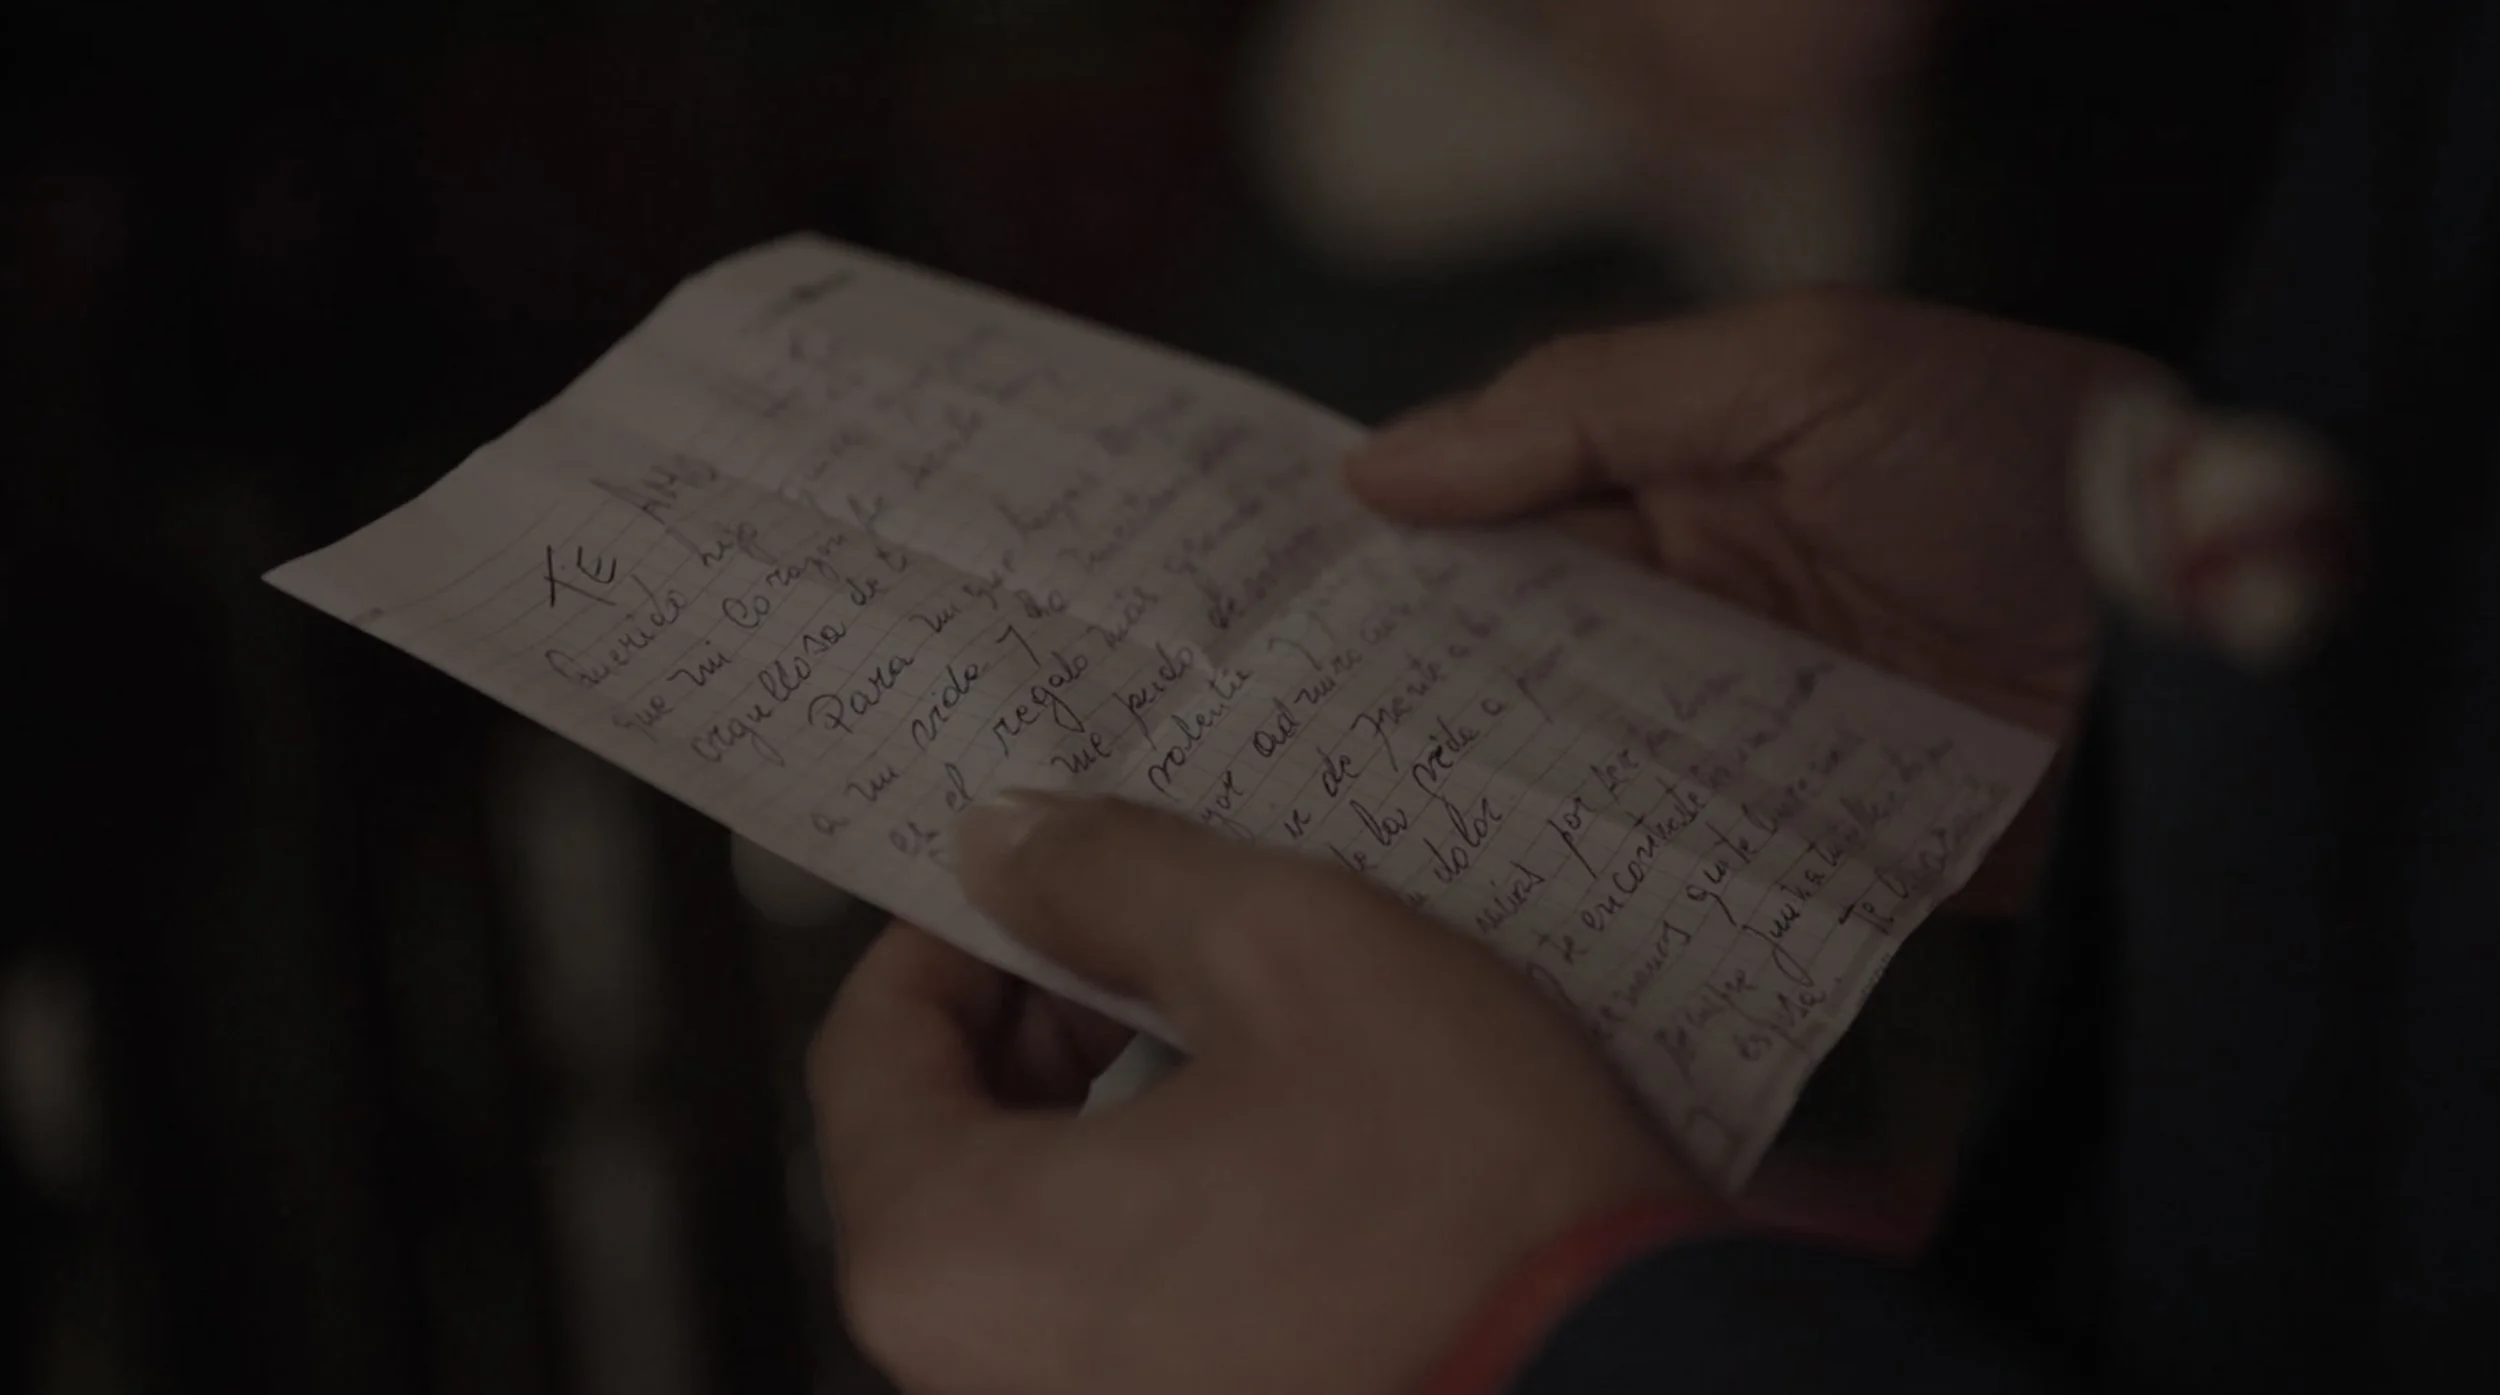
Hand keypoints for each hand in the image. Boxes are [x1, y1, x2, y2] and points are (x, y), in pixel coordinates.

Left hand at [810, 794, 1697, 1394]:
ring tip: (1238, 1029)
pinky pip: (1112, 1305)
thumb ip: (1113, 878)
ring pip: (1033, 1227)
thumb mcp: (1291, 954)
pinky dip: (1162, 1208)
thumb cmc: (1464, 1203)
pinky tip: (1278, 1145)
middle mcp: (978, 1379)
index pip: (869, 1050)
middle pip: (940, 1145)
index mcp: (953, 1259)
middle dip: (1038, 1020)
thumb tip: (1008, 845)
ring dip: (1107, 1110)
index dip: (951, 933)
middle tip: (1152, 935)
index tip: (1039, 880)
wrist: (1630, 1394)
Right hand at [1347, 290, 2167, 908]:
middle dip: (1401, 695)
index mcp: (1677, 478)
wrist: (2211, 642)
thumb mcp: (1809, 366)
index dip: (1382, 557)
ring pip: (1561, 767)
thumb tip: (1382, 469)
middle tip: (1275, 745)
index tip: (1267, 610)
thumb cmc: (2022, 460)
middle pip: (1506, 656)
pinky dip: (1588, 879)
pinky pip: (1659, 863)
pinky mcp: (1786, 846)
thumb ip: (1590, 401)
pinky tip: (1492, 905)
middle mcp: (1690, 608)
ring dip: (1476, 793)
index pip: (1489, 516)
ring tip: (1349, 838)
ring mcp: (1734, 735)